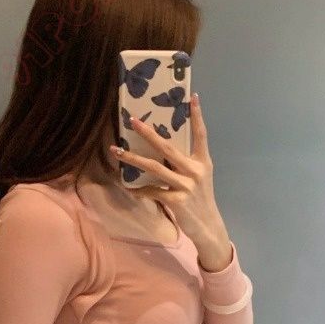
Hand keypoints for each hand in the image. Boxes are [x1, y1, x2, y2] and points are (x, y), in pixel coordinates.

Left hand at [108, 93, 226, 249]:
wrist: (208, 226)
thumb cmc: (200, 199)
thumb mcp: (199, 178)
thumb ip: (185, 164)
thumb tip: (161, 150)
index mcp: (203, 162)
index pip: (200, 134)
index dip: (197, 116)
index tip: (192, 97)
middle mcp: (195, 171)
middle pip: (167, 147)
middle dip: (148, 133)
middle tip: (132, 121)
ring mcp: (186, 185)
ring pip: (154, 167)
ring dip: (132, 158)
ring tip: (116, 151)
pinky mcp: (176, 201)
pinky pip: (151, 191)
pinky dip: (139, 190)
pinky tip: (129, 188)